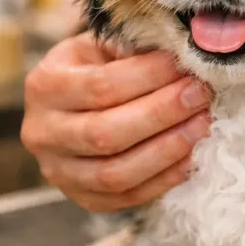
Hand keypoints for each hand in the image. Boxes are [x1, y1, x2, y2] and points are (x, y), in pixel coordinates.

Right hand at [21, 32, 210, 211]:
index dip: (149, 77)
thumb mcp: (102, 47)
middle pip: (106, 133)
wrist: (70, 106)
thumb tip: (183, 54)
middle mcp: (43, 133)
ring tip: (201, 124)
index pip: (100, 86)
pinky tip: (191, 156)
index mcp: (45, 86)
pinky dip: (163, 179)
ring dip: (166, 150)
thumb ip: (133, 49)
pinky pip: (126, 198)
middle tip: (199, 95)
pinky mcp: (82, 198)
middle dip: (162, 114)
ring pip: (115, 173)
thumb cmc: (93, 68)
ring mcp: (59, 172)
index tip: (186, 65)